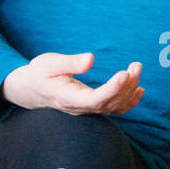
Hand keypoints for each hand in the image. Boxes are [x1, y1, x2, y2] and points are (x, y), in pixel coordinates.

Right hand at [1, 52, 144, 115]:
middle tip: (135, 65)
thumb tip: (90, 59)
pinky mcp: (92, 106)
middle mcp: (80, 108)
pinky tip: (139, 89)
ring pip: (114, 106)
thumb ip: (70, 63)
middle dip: (126, 85)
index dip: (112, 89)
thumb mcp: (48, 63)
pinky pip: (114, 108)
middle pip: (109, 103)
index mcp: (67, 98)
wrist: (31, 89)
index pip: (95, 99)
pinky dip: (129, 101)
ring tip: (136, 69)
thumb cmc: (38, 74)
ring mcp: (87, 109)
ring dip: (129, 90)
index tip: (124, 73)